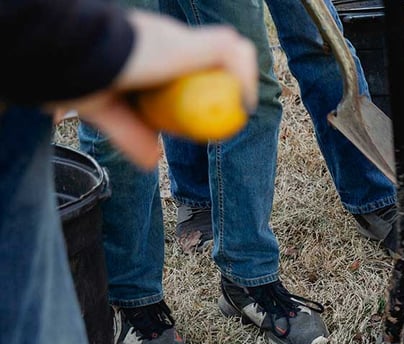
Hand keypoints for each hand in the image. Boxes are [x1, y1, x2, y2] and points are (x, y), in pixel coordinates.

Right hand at [55, 10, 256, 168]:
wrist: (74, 56)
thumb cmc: (76, 76)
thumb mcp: (104, 109)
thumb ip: (129, 133)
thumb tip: (152, 162)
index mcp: (147, 48)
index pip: (186, 63)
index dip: (200, 91)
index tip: (198, 118)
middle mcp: (167, 36)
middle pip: (210, 58)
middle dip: (223, 87)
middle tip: (229, 114)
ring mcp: (181, 37)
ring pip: (228, 51)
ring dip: (238, 82)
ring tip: (240, 109)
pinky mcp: (195, 43)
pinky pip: (235, 54)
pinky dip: (243, 79)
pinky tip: (242, 105)